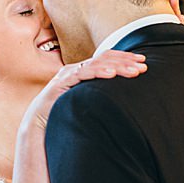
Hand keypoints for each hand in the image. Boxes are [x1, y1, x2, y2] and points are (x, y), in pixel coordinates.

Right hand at [25, 50, 146, 130]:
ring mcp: (68, 74)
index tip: (143, 61)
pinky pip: (81, 74)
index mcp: (83, 71)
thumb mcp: (87, 102)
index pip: (106, 58)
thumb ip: (101, 96)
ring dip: (117, 67)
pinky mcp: (61, 83)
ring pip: (95, 64)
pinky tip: (111, 74)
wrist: (39, 124)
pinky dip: (97, 72)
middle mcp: (76, 69)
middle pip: (104, 59)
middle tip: (144, 66)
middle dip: (126, 61)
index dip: (125, 58)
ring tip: (133, 71)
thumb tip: (124, 99)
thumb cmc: (64, 114)